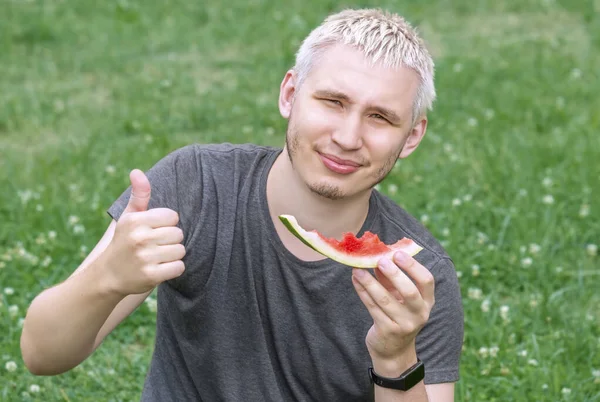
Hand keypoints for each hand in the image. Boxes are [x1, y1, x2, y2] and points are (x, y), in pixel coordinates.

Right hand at [103, 169, 185, 295]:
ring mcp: (145, 258)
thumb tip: (137, 171)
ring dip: (173, 255)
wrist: (108, 275)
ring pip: (180, 250)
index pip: (172, 216)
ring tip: (156, 257)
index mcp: (135, 221)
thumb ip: (139, 195)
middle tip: (154, 247)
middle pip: (178, 234)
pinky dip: (173, 269)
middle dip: (170, 240)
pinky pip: (179, 267)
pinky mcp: (151, 276)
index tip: (153, 231)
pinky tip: (159, 268)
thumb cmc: (124, 241)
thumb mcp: (129, 217)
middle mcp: (139, 238)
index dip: (166, 224)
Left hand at [351, 251, 434, 372]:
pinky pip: (372, 307)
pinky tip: (355, 280)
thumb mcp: (399, 296)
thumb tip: (378, 253)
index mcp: (427, 301)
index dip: (413, 266)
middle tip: (381, 260)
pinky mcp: (387, 330)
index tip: (398, 253)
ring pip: (385, 300)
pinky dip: (362, 292)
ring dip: (370, 282)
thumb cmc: (397, 314)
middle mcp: (419, 314)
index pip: (427, 281)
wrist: (393, 350)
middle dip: (395, 274)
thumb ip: (391, 277)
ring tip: (358, 269)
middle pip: (410, 292)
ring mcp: (404, 324)